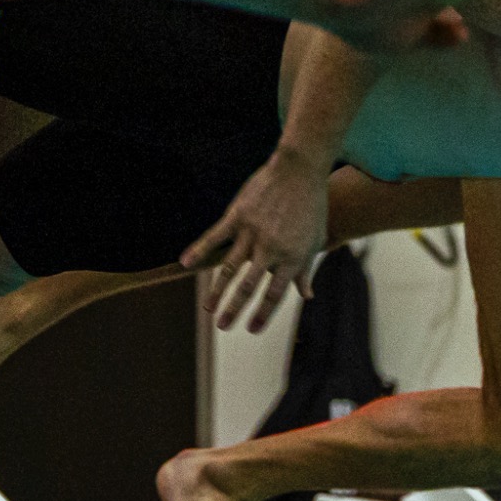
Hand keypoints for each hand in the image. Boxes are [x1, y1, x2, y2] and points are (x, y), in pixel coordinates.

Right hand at [183, 147, 328, 332]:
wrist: (301, 171)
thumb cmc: (311, 207)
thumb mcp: (315, 241)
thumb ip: (306, 270)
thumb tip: (307, 295)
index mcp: (292, 257)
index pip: (274, 293)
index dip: (262, 314)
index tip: (251, 329)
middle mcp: (271, 249)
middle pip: (248, 286)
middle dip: (234, 309)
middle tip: (223, 326)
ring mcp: (252, 232)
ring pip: (229, 267)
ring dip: (217, 290)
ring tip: (208, 308)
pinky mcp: (238, 215)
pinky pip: (214, 236)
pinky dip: (199, 250)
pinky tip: (185, 263)